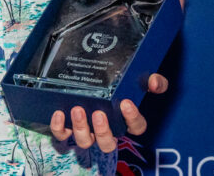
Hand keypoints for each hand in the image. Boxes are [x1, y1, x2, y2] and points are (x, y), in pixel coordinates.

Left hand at [49, 73, 169, 151]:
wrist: (92, 70)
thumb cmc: (120, 79)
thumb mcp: (139, 76)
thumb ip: (152, 79)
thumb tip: (155, 83)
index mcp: (125, 119)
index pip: (136, 127)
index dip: (132, 119)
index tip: (126, 103)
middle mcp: (106, 128)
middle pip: (107, 143)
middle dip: (103, 132)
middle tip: (99, 114)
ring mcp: (87, 129)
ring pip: (84, 141)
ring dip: (81, 128)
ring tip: (78, 110)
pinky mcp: (68, 125)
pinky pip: (62, 135)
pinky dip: (59, 127)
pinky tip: (59, 113)